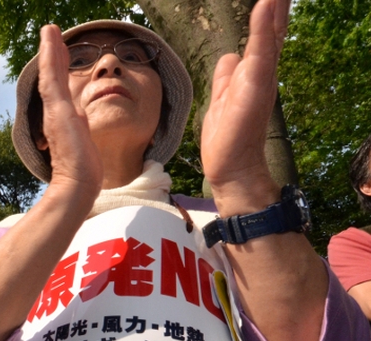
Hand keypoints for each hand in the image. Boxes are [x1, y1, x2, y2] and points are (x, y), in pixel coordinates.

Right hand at [37, 25, 102, 192]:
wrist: (77, 184)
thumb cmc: (82, 174)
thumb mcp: (84, 148)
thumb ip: (82, 137)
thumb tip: (84, 132)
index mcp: (62, 121)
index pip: (60, 90)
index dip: (59, 71)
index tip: (59, 55)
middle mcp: (55, 113)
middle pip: (54, 78)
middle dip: (53, 56)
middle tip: (51, 34)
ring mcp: (55, 110)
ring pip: (51, 74)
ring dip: (49, 49)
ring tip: (49, 29)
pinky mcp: (58, 109)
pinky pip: (53, 77)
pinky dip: (50, 56)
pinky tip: (50, 38)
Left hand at [200, 0, 289, 204]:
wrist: (231, 166)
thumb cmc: (227, 136)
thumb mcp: (222, 96)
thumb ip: (226, 76)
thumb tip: (230, 55)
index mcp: (253, 74)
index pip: (264, 37)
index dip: (268, 14)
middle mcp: (262, 73)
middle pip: (272, 31)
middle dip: (277, 6)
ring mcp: (261, 78)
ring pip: (270, 35)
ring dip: (274, 8)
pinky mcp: (255, 85)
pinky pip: (260, 50)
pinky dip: (262, 27)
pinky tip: (265, 5)